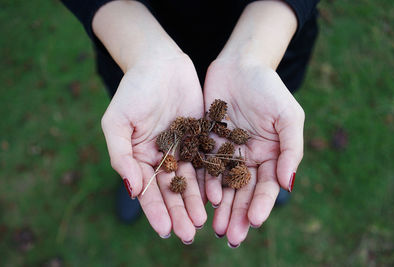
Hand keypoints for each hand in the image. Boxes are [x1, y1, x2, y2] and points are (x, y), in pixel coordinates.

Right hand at [101, 54, 206, 241]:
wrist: (159, 63)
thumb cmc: (133, 90)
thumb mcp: (117, 122)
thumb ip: (121, 156)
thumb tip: (131, 190)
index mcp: (139, 158)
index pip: (147, 190)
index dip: (155, 211)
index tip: (164, 230)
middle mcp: (161, 158)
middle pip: (170, 191)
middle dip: (178, 212)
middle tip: (189, 233)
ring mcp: (182, 149)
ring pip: (190, 181)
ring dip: (195, 201)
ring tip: (203, 220)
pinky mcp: (200, 138)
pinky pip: (206, 162)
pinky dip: (210, 179)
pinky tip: (216, 196)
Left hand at [203, 58, 303, 245]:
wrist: (240, 65)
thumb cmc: (268, 88)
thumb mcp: (288, 116)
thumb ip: (291, 149)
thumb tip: (288, 184)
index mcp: (270, 156)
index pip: (266, 186)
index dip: (261, 204)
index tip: (254, 221)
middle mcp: (248, 159)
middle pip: (243, 192)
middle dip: (238, 214)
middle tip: (230, 236)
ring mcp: (227, 153)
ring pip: (223, 185)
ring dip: (220, 207)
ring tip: (214, 227)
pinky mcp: (207, 144)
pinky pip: (204, 167)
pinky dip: (204, 184)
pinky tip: (201, 199)